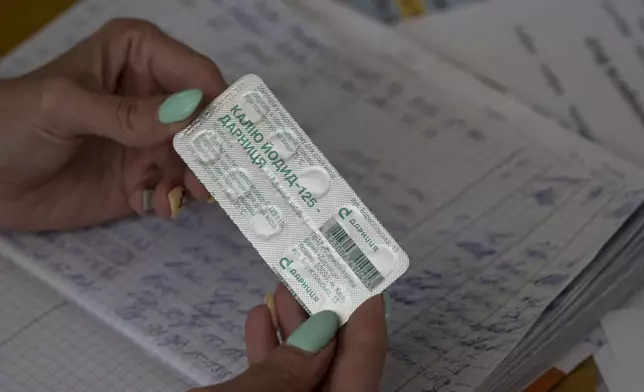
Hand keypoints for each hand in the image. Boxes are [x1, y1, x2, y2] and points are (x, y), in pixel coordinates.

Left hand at [0, 18, 226, 231]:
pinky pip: (174, 187)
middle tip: (213, 176)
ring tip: (182, 196)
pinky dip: (171, 199)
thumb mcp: (64, 107)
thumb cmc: (11, 125)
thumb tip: (188, 112)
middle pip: (204, 119)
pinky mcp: (143, 176)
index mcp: (137, 56)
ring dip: (195, 178)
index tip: (227, 134)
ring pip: (196, 156)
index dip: (215, 101)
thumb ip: (125, 113)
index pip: (194, 73)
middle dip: (212, 147)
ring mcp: (149, 138)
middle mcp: (152, 94)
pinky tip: (156, 207)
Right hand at [191, 285, 387, 391]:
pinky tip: (257, 321)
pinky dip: (269, 358)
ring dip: (292, 332)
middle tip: (314, 268)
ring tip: (280, 289)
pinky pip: (277, 388)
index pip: (365, 358)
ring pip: (302, 375)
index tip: (363, 267)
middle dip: (322, 314)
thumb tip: (322, 332)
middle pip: (335, 362)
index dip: (367, 311)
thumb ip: (286, 370)